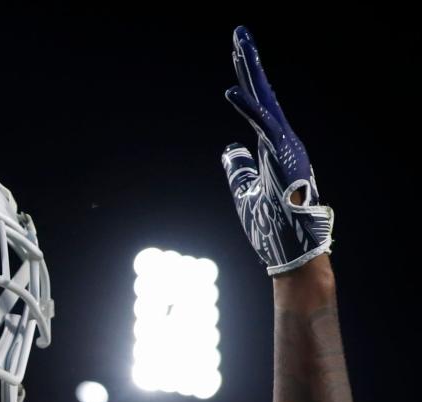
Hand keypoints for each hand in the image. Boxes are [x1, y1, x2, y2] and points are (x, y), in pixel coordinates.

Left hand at [221, 26, 333, 274]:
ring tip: (239, 44)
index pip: (256, 107)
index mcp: (273, 147)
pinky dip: (249, 110)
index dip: (246, 82)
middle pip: (262, 96)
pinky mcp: (285, 157)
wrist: (292, 249)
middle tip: (239, 34)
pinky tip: (231, 92)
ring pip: (265, 103)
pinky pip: (264, 128)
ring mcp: (285, 147)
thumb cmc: (271, 224)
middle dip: (248, 65)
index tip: (236, 55)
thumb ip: (238, 168)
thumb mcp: (245, 191)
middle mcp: (281, 141)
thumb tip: (229, 148)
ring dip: (251, 73)